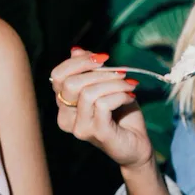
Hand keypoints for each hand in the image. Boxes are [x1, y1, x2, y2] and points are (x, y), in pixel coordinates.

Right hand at [50, 49, 153, 168]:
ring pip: (87, 93)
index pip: (57, 76)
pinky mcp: (97, 133)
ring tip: (130, 85)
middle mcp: (66, 119)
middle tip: (121, 73)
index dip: (78, 62)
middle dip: (99, 72)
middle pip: (70, 83)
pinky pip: (102, 104)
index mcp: (64, 105)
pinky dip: (120, 95)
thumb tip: (75, 50)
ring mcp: (80, 128)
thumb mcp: (105, 85)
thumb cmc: (121, 114)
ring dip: (114, 83)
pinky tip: (130, 97)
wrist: (137, 144)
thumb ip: (89, 69)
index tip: (103, 58)